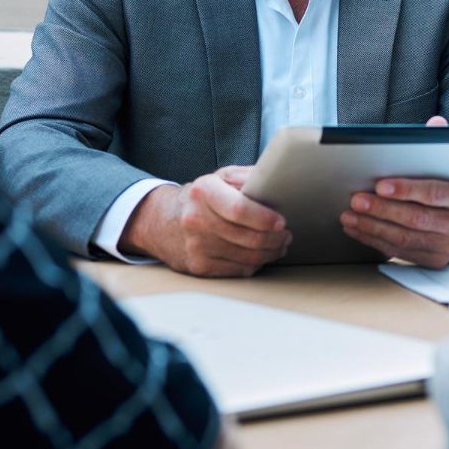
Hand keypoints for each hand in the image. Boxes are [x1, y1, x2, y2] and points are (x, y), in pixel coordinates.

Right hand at [121, 167, 290, 277]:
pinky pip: (238, 270)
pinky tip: (261, 256)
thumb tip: (277, 181)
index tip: (282, 221)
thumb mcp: (219, 178)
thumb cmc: (200, 198)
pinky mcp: (198, 267)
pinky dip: (255, 264)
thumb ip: (247, 177)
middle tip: (286, 235)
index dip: (265, 218)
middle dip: (276, 239)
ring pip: (247, 257)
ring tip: (279, 245)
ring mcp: (196, 246)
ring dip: (270, 253)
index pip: (239, 209)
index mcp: (203, 191)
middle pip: (248, 237)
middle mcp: (196, 219)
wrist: (161, 222)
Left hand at [339, 115, 448, 267]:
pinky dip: (375, 240)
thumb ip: (440, 144)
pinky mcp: (436, 260)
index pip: (435, 193)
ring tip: (349, 216)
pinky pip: (400, 252)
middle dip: (382, 210)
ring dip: (373, 227)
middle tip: (356, 200)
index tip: (379, 185)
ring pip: (405, 238)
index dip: (406, 190)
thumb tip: (436, 124)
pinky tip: (358, 229)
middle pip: (417, 219)